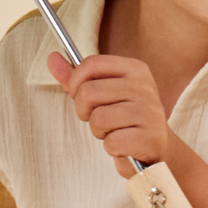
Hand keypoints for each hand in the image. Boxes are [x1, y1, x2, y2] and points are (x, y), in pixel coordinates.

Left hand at [47, 52, 169, 177]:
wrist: (156, 149)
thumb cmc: (124, 119)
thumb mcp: (102, 94)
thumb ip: (77, 78)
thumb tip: (51, 58)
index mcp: (134, 69)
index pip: (91, 64)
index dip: (76, 83)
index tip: (81, 96)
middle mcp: (145, 86)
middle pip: (88, 92)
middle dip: (85, 112)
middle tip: (100, 119)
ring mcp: (150, 111)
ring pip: (98, 118)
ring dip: (99, 131)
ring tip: (114, 131)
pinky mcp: (151, 137)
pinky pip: (112, 142)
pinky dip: (112, 148)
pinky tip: (124, 145)